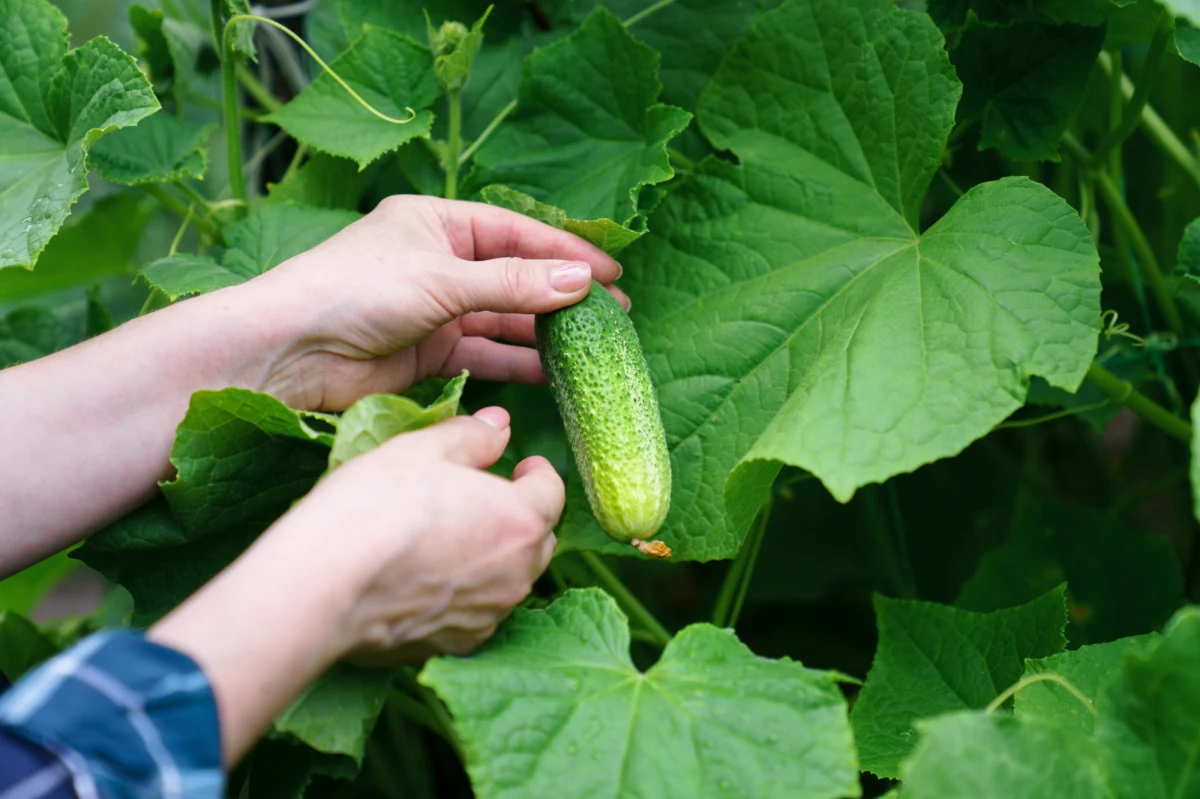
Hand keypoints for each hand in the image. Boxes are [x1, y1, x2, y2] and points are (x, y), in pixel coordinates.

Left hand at [247, 195, 626, 409]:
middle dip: (563, 296)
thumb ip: (513, 284)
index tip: (611, 274)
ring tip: (593, 346)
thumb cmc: (356, 291)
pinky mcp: (429, 352)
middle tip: (614, 315)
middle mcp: (439, 262)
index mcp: (437, 222)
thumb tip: (582, 282)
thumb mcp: (442, 279)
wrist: (288, 350)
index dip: (566, 253)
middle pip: (515, 277)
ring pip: (504, 319)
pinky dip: (517, 362)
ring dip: (545, 332)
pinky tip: (553, 373)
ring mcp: (435, 310)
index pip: (517, 234)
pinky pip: (485, 353)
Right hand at [310, 406, 558, 663]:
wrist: (325, 584)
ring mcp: (488, 616)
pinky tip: (428, 578)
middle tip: (483, 499)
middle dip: (520, 517)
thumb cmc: (375, 508)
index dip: (536, 474)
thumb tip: (500, 425)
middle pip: (538, 540)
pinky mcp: (456, 646)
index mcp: (520, 521)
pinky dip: (465, 595)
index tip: (520, 466)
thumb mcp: (421, 450)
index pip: (552, 491)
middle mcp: (516, 575)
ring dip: (494, 558)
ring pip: (509, 580)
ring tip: (451, 538)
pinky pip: (477, 614)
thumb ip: (472, 436)